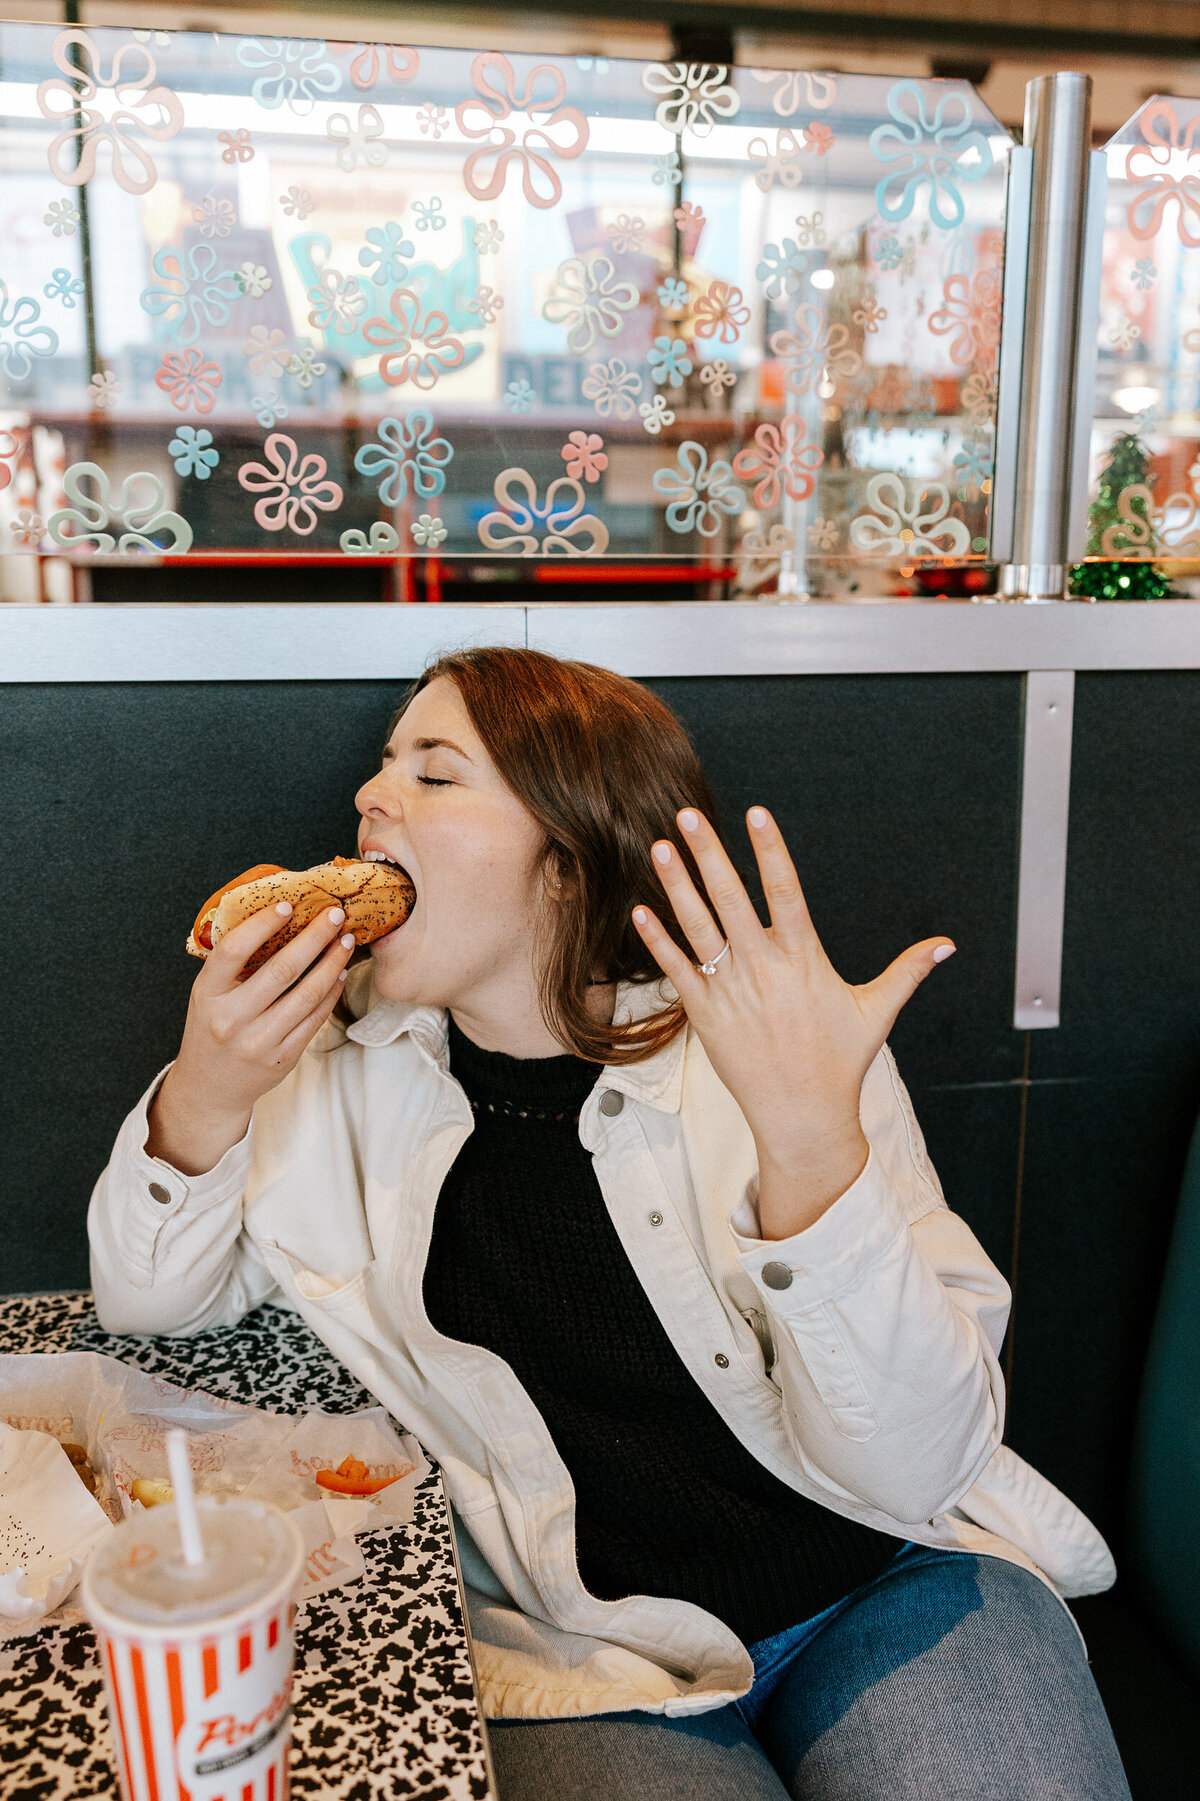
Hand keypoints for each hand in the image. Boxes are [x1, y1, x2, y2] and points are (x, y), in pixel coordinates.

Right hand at [171, 902, 356, 1122]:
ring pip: (306, 994)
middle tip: (335, 915)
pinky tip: (339, 974)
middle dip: (314, 937)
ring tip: (345, 942)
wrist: (209, 1088)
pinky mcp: (282, 1059)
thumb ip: (233, 965)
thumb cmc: (212, 1029)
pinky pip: (314, 1019)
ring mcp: (258, 1041)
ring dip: (332, 963)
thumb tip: (278, 920)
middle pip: (282, 969)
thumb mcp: (208, 995)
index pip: (234, 950)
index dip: (262, 924)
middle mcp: (231, 1019)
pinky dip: (331, 993)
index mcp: (208, 994)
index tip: (287, 905)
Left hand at [631, 807, 954, 1168]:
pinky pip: (677, 970)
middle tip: (689, 814)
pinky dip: (658, 940)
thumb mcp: (877, 1011)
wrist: (802, 1116)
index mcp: (804, 959)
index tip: (756, 813)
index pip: (785, 891)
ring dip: (678, 886)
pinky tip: (642, 911)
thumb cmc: (840, 1063)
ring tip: (662, 847)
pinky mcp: (706, 1015)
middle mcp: (764, 968)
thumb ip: (907, 971)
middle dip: (709, 854)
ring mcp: (731, 991)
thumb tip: (948, 945)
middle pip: (732, 899)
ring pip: (698, 928)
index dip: (770, 850)